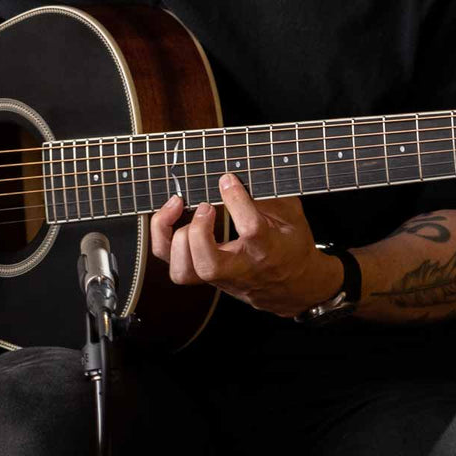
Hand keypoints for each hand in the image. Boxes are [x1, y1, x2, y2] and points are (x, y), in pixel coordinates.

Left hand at [149, 172, 343, 316]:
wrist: (291, 286)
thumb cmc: (290, 246)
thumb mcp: (291, 215)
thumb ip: (269, 193)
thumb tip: (242, 169)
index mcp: (267, 248)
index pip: (251, 228)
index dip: (236, 200)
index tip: (227, 179)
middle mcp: (239, 267)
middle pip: (209, 264)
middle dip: (199, 232)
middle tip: (205, 206)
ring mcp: (217, 276)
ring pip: (184, 271)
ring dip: (176, 238)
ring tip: (180, 207)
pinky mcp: (202, 275)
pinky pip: (174, 265)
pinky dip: (164, 239)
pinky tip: (170, 217)